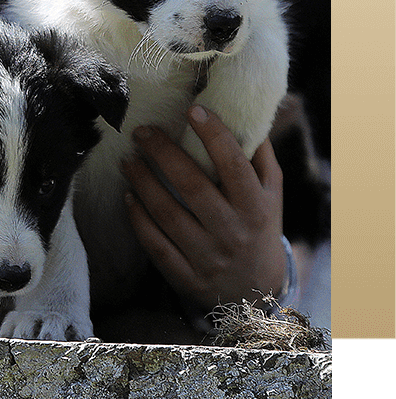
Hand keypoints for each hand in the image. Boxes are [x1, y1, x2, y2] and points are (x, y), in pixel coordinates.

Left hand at [121, 105, 286, 314]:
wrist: (256, 289)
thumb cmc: (258, 226)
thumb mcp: (271, 195)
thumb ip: (259, 156)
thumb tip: (244, 112)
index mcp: (256, 208)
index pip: (234, 166)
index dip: (214, 136)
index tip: (193, 109)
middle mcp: (233, 232)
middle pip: (192, 186)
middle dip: (163, 153)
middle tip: (142, 131)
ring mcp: (209, 257)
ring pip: (168, 214)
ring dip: (142, 182)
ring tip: (127, 159)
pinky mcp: (186, 276)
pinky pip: (155, 245)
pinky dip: (138, 218)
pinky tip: (128, 196)